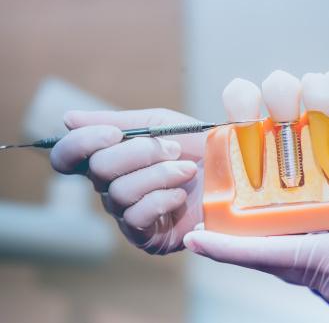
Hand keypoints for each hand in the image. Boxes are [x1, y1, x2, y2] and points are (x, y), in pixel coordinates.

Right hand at [51, 109, 205, 254]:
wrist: (233, 172)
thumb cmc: (197, 146)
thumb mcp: (160, 123)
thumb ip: (118, 120)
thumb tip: (68, 119)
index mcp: (111, 159)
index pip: (68, 157)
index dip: (82, 143)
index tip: (115, 133)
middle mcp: (112, 188)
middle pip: (97, 170)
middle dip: (139, 153)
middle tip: (174, 149)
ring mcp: (127, 214)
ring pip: (120, 192)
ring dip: (159, 175)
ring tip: (186, 170)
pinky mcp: (145, 237)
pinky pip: (136, 216)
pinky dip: (162, 199)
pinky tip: (182, 196)